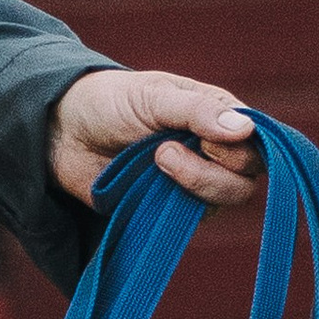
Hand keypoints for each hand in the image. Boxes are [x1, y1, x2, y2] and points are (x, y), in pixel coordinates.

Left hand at [47, 69, 262, 210]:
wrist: (61, 132)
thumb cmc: (109, 102)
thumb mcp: (152, 97)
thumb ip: (198, 112)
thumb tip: (245, 129)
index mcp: (218, 115)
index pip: (257, 143)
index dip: (238, 148)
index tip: (203, 139)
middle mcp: (213, 151)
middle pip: (244, 181)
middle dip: (207, 172)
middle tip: (162, 151)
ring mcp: (192, 182)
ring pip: (219, 204)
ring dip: (188, 186)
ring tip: (152, 161)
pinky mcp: (168, 208)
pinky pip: (187, 221)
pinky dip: (169, 208)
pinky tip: (144, 186)